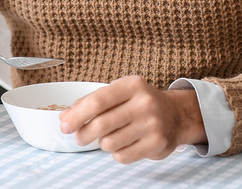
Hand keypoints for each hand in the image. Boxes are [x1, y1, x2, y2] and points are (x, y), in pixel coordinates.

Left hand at [58, 75, 206, 163]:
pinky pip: (122, 156)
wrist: (176, 114)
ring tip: (109, 137)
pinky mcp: (157, 144)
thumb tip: (65, 117)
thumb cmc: (141, 102)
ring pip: (110, 143)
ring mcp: (152, 124)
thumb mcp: (119, 93)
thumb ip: (91, 102)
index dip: (77, 115)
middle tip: (79, 137)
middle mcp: (144, 103)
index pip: (98, 101)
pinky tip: (124, 143)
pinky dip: (116, 153)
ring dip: (103, 143)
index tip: (64, 125)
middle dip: (83, 134)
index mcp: (132, 85)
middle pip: (101, 124)